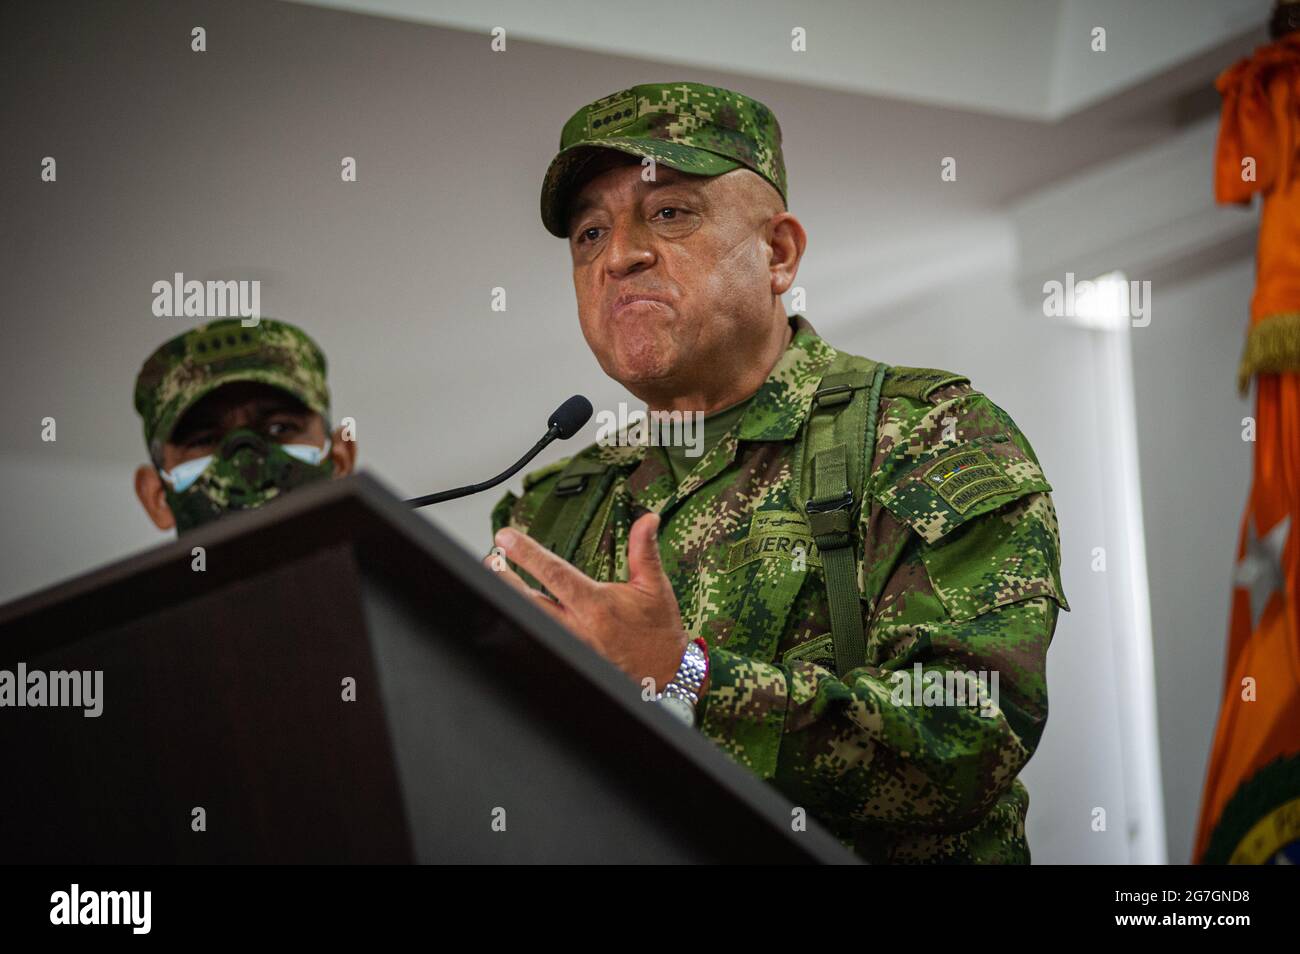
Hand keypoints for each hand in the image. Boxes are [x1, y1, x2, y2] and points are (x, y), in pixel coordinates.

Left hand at [484, 512, 689, 691]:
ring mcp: (570, 647)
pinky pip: (539, 641)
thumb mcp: (654, 586)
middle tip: (490, 558)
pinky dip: (524, 626)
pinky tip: (511, 613)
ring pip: (530, 621)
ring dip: (511, 600)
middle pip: (529, 601)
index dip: (527, 554)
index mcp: (597, 606)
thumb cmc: (658, 631)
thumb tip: (646, 520)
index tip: (506, 538)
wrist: (666, 674)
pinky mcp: (569, 659)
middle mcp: (578, 628)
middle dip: (504, 579)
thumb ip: (643, 550)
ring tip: (496, 578)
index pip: (555, 574)